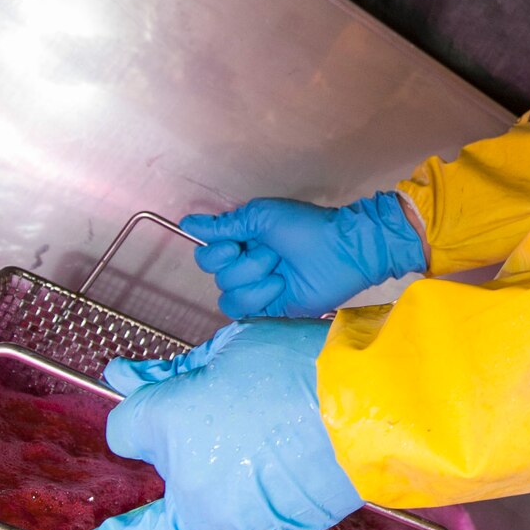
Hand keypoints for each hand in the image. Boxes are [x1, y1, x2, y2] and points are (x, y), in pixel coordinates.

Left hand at [48, 319, 359, 529]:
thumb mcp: (232, 349)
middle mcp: (178, 472)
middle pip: (135, 473)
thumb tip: (125, 373)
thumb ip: (176, 369)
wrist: (362, 412)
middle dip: (116, 488)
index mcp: (166, 416)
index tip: (160, 383)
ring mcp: (211, 512)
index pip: (127, 422)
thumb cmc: (300, 367)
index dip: (143, 398)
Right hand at [181, 192, 425, 318]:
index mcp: (243, 242)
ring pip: (228, 297)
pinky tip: (280, 286)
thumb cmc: (308, 227)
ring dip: (253, 281)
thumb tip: (188, 223)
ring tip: (280, 271)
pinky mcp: (272, 310)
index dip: (217, 252)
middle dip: (245, 263)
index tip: (238, 243)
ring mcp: (259, 290)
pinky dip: (260, 297)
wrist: (342, 250)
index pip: (206, 256)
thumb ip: (224, 225)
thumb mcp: (261, 216)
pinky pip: (244, 312)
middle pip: (216, 277)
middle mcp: (246, 266)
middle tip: (273, 253)